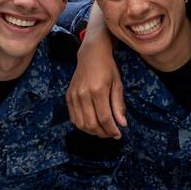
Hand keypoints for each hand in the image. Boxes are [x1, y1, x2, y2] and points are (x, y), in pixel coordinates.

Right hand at [66, 3, 126, 137]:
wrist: (91, 54)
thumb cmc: (108, 68)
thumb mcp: (118, 84)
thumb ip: (118, 105)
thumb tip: (122, 123)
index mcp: (98, 90)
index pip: (104, 118)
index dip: (112, 130)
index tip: (118, 134)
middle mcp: (83, 94)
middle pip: (92, 124)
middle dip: (103, 133)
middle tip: (111, 134)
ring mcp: (74, 95)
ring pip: (81, 124)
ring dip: (93, 132)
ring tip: (103, 130)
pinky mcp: (68, 96)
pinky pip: (73, 118)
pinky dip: (83, 125)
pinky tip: (92, 124)